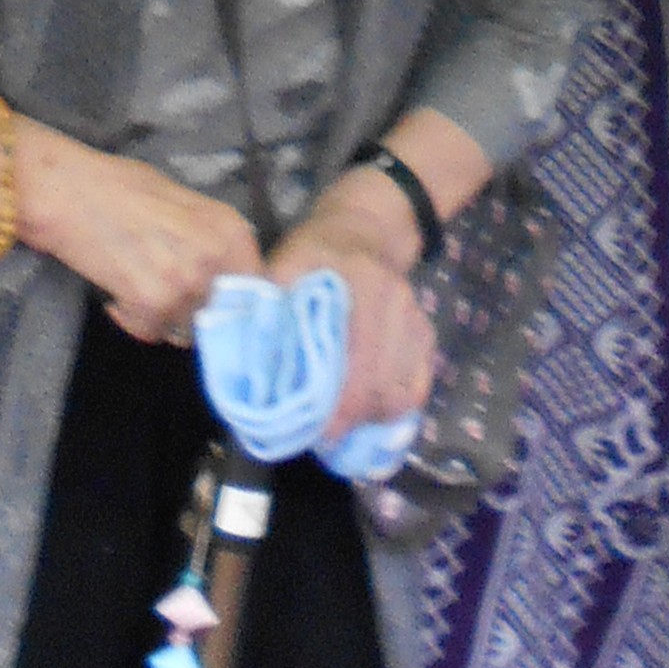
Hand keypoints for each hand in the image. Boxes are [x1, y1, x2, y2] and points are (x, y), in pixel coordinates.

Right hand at [38, 155, 265, 347]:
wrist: (70, 193)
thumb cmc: (121, 187)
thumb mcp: (185, 202)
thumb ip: (212, 239)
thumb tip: (226, 277)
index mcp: (231, 230)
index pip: (256, 289)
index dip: (235, 302)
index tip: (215, 304)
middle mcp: (216, 258)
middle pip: (221, 313)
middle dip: (197, 311)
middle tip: (168, 295)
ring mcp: (185, 284)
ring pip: (187, 328)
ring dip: (165, 318)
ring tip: (139, 289)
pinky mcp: (150, 304)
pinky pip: (152, 332)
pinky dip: (133, 321)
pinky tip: (118, 295)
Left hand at [266, 213, 438, 430]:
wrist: (363, 230)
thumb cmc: (316, 252)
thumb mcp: (283, 263)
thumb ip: (266, 304)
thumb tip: (243, 359)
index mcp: (364, 284)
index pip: (358, 358)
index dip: (339, 404)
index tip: (318, 432)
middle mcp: (398, 304)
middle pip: (381, 384)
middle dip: (351, 420)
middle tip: (322, 437)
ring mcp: (416, 321)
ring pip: (401, 393)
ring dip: (370, 419)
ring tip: (340, 429)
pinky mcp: (425, 336)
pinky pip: (416, 387)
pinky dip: (392, 409)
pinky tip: (367, 415)